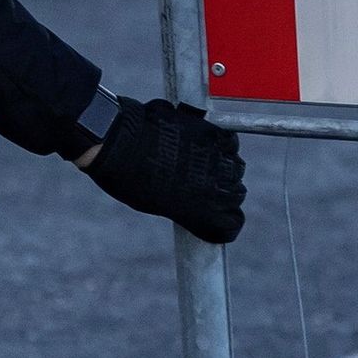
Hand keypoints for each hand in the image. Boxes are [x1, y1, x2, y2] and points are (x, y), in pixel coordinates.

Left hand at [81, 97, 246, 244]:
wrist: (120, 144)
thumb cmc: (130, 179)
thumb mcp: (160, 203)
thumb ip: (185, 205)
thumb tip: (194, 197)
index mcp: (203, 215)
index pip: (233, 223)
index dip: (225, 218)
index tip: (216, 214)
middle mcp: (217, 191)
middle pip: (237, 193)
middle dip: (224, 190)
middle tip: (205, 182)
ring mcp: (217, 162)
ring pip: (236, 166)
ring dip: (224, 165)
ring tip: (202, 161)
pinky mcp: (213, 134)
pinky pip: (229, 143)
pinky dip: (221, 144)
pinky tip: (204, 143)